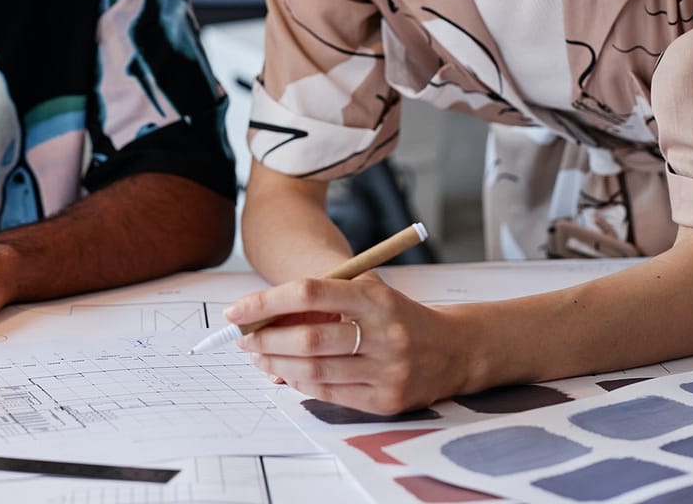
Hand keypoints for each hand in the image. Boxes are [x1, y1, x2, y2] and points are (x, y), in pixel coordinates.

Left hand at [227, 276, 465, 414]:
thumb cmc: (397, 315)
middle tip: (243, 339)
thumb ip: (324, 300)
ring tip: (258, 356)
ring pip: (315, 371)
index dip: (266, 302)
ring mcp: (388, 370)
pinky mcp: (388, 400)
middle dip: (265, 340)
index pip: (310, 293)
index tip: (237, 311)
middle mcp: (384, 334)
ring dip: (276, 364)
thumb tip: (265, 320)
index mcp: (376, 297)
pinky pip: (330, 394)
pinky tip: (286, 373)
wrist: (455, 349)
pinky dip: (300, 383)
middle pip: (309, 338)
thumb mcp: (369, 292)